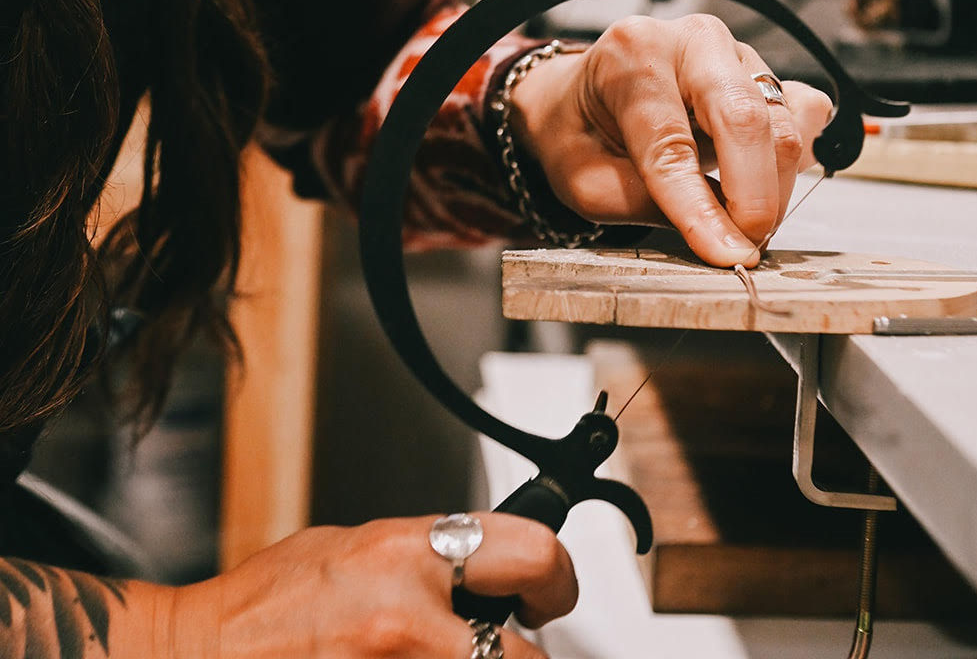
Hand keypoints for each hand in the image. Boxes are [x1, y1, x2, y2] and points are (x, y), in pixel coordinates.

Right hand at [168, 515, 575, 656]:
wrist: (202, 656)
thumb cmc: (264, 607)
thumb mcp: (351, 548)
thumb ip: (419, 556)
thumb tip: (476, 566)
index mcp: (404, 553)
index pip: (529, 550)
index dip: (554, 576)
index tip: (548, 590)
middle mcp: (408, 615)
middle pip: (526, 652)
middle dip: (531, 649)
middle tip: (521, 635)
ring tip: (444, 652)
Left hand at [509, 15, 833, 265]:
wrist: (580, 99)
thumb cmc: (579, 136)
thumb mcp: (588, 181)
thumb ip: (651, 205)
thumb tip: (725, 242)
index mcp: (632, 53)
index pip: (672, 141)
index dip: (701, 207)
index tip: (726, 254)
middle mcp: (691, 39)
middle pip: (745, 117)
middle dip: (754, 196)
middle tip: (743, 246)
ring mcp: (735, 50)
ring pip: (782, 124)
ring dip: (771, 188)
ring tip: (738, 223)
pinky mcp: (765, 70)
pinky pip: (803, 114)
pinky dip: (792, 159)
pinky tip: (760, 183)